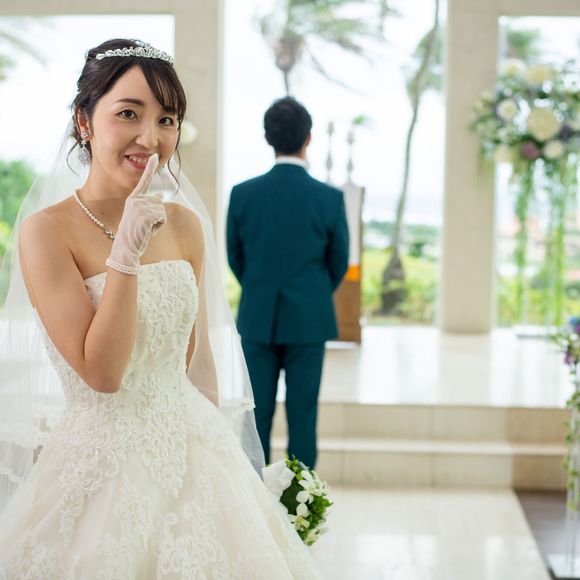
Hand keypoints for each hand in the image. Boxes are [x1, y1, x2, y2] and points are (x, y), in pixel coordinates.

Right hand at [107, 154, 166, 273]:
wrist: (125, 249)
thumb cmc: (133, 235)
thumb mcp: (139, 217)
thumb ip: (147, 206)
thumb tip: (159, 196)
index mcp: (133, 199)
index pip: (143, 182)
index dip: (150, 168)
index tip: (155, 157)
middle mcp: (136, 200)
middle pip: (159, 202)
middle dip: (157, 215)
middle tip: (145, 226)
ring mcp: (140, 207)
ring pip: (162, 210)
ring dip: (159, 223)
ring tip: (146, 230)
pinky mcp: (146, 215)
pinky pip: (162, 217)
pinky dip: (159, 226)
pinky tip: (149, 232)